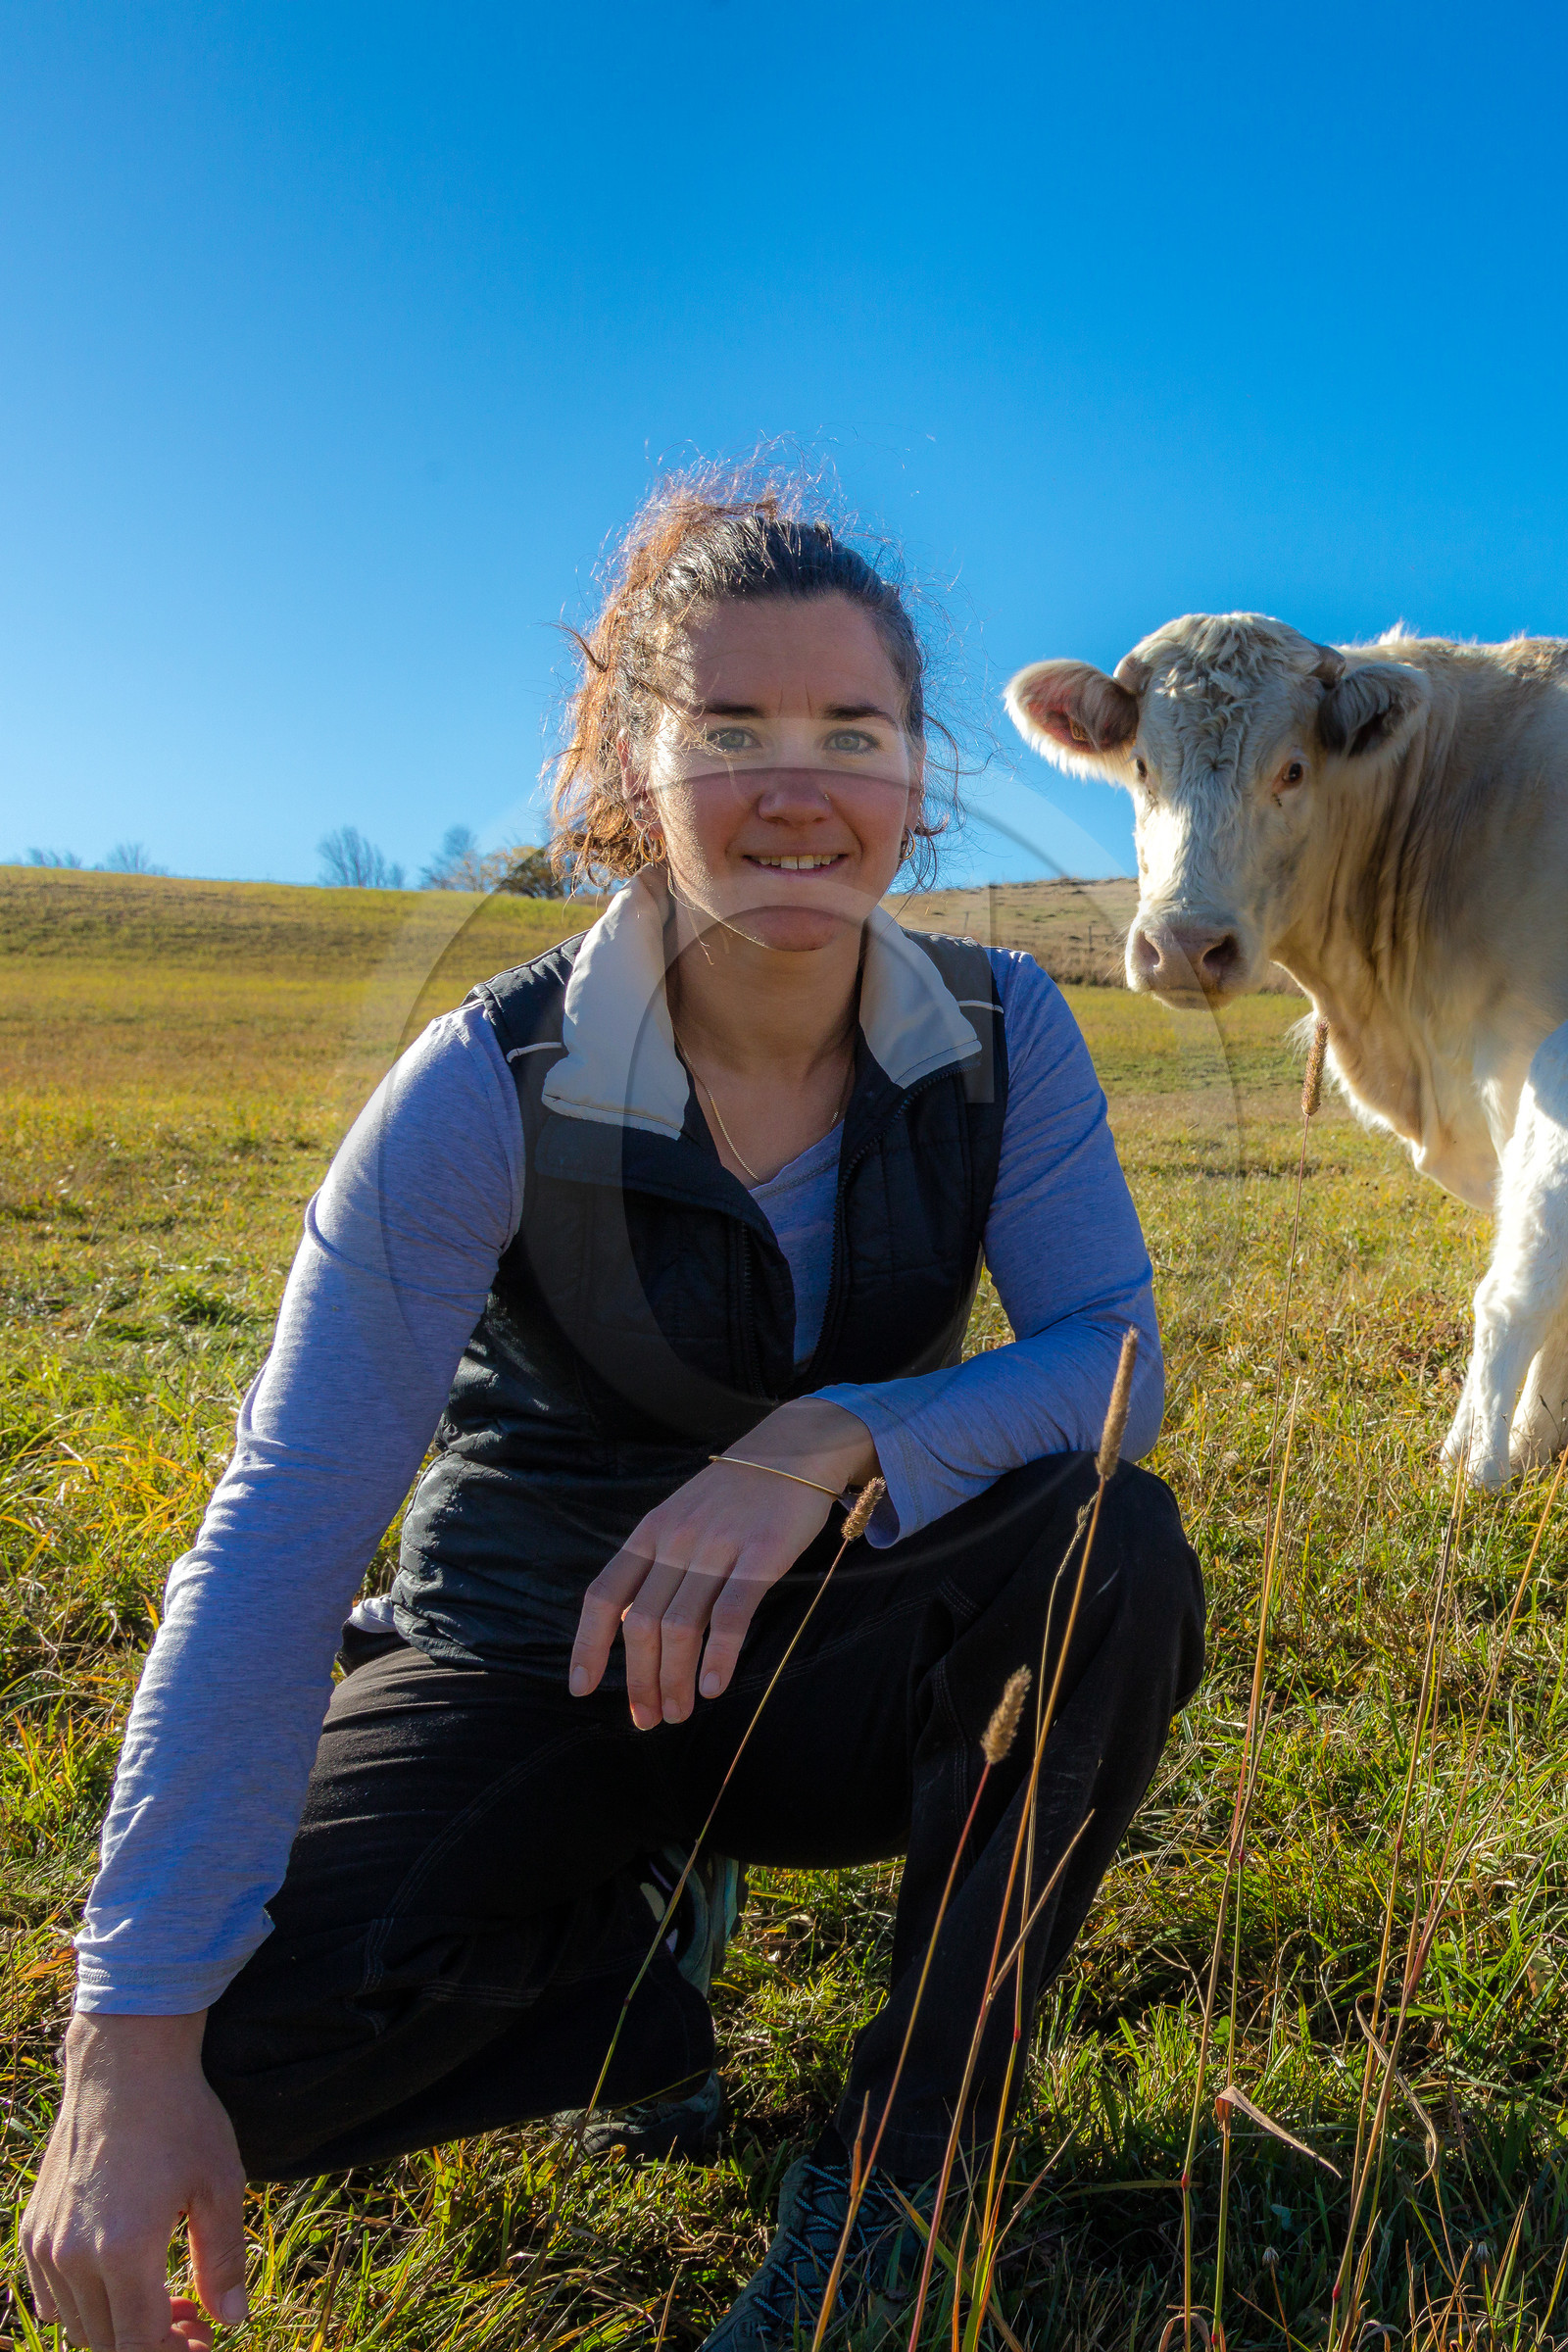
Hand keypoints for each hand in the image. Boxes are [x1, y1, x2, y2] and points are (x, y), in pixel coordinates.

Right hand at [22, 2011, 247, 2350]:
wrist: (125, 2063)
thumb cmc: (181, 2117)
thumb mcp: (219, 2185)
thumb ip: (223, 2260)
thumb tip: (231, 2320)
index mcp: (124, 2251)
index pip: (139, 2346)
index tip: (204, 2340)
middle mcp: (74, 2257)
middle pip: (105, 2344)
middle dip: (152, 2345)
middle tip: (193, 2321)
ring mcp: (46, 2245)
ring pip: (77, 2325)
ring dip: (118, 2329)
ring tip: (166, 2298)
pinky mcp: (34, 2229)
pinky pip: (52, 2296)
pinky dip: (85, 2305)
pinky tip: (124, 2279)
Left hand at [569, 1399, 877, 1727]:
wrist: (792, 1450)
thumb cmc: (734, 1496)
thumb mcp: (681, 1520)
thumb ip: (658, 1569)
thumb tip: (634, 1631)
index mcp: (650, 1532)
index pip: (604, 1594)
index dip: (587, 1645)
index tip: (582, 1688)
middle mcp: (676, 1539)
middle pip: (642, 1622)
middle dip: (639, 1679)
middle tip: (648, 1719)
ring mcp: (717, 1545)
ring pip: (681, 1625)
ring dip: (674, 1678)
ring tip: (679, 1711)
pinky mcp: (761, 1553)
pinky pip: (731, 1613)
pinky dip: (719, 1655)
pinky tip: (714, 1686)